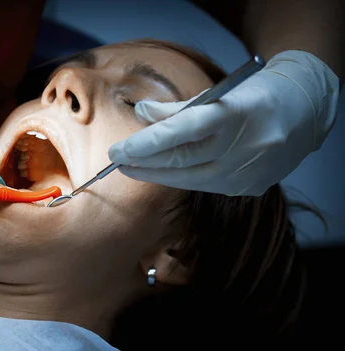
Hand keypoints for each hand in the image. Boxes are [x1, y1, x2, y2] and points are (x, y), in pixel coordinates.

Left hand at [108, 51, 339, 195]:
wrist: (306, 113)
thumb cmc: (257, 96)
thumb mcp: (220, 91)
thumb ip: (178, 108)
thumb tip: (140, 115)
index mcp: (237, 114)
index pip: (184, 131)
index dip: (148, 143)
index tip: (119, 149)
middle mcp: (244, 147)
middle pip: (182, 160)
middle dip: (144, 162)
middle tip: (116, 160)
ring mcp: (248, 172)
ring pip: (190, 179)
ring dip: (156, 174)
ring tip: (132, 168)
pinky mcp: (250, 188)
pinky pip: (205, 185)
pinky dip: (182, 178)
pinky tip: (163, 173)